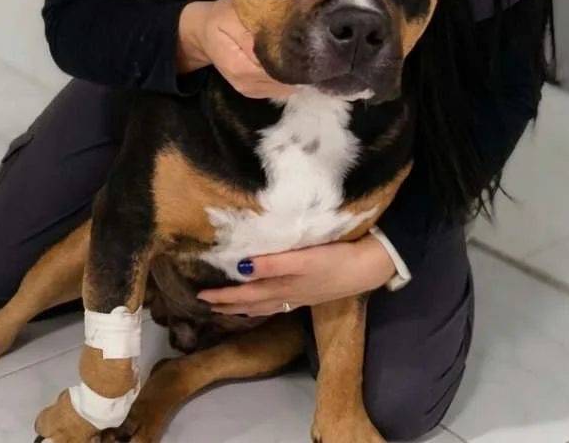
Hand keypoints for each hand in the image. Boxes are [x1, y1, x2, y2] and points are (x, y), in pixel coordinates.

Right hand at [178, 0, 296, 99]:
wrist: (203, 33)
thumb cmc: (220, 19)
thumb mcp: (233, 18)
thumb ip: (253, 36)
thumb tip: (278, 49)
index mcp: (240, 67)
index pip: (279, 69)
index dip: (296, 58)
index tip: (306, 42)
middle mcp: (246, 84)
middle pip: (285, 80)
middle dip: (298, 64)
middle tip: (305, 42)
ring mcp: (251, 91)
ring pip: (285, 86)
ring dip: (293, 70)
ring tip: (296, 49)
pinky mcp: (255, 91)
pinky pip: (280, 87)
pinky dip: (287, 75)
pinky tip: (285, 58)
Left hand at [197, 237, 396, 316]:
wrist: (367, 269)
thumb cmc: (335, 260)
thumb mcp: (304, 259)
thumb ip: (273, 263)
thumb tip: (240, 267)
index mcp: (281, 287)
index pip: (244, 295)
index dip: (222, 295)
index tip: (200, 296)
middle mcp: (286, 295)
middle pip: (251, 303)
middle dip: (228, 305)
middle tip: (207, 305)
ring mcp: (298, 296)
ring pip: (263, 305)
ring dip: (244, 307)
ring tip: (229, 309)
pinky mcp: (309, 292)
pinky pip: (277, 303)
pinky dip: (263, 304)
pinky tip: (266, 301)